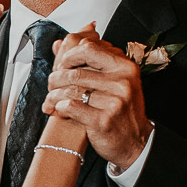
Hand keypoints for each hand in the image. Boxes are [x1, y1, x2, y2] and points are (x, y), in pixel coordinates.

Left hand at [43, 28, 152, 171]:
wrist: (135, 143)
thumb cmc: (123, 110)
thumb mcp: (114, 80)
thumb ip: (88, 60)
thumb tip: (59, 43)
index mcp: (125, 67)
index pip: (89, 49)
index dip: (69, 55)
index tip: (63, 65)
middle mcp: (122, 82)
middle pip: (75, 71)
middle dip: (56, 77)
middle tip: (52, 84)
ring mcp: (114, 101)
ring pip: (70, 89)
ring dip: (54, 94)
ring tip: (51, 99)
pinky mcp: (103, 121)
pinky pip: (70, 107)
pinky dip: (59, 108)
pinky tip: (59, 110)